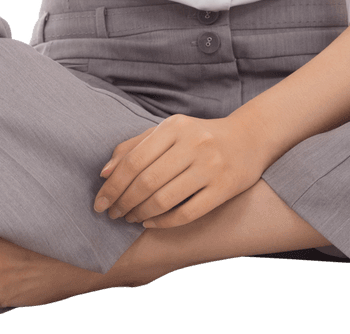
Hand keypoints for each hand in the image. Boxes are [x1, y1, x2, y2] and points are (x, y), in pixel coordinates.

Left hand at [93, 115, 269, 228]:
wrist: (248, 139)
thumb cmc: (199, 136)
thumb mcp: (168, 131)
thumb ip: (134, 146)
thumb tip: (104, 172)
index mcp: (175, 126)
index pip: (133, 161)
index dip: (112, 186)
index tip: (100, 203)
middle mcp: (193, 144)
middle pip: (146, 182)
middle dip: (122, 203)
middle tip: (113, 215)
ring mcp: (210, 167)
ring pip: (163, 200)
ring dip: (139, 214)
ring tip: (129, 218)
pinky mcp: (223, 189)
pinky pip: (186, 213)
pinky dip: (162, 223)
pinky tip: (150, 223)